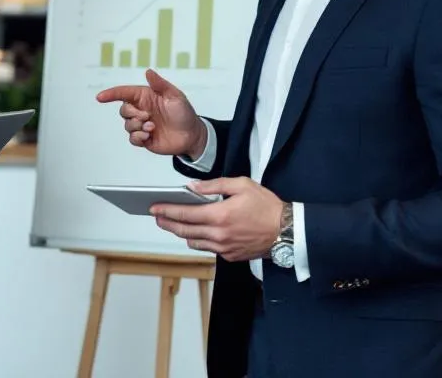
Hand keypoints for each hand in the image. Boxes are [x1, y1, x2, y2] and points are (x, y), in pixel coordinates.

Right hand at [96, 68, 205, 157]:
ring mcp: (142, 125)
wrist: (192, 135)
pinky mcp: (144, 139)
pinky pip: (132, 139)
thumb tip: (148, 72)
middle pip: (123, 110)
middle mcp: (141, 110)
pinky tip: (148, 136)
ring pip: (127, 125)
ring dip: (137, 126)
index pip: (124, 93)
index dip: (111, 94)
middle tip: (147, 117)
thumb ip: (160, 85)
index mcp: (145, 97)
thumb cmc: (184, 113)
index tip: (100, 97)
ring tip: (153, 128)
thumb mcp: (175, 96)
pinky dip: (138, 137)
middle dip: (132, 114)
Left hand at [150, 178, 284, 262]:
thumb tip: (192, 188)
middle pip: (184, 230)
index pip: (184, 214)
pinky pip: (208, 249)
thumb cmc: (267, 206)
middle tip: (157, 217)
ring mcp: (223, 248)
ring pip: (194, 242)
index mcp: (219, 215)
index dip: (166, 211)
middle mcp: (218, 235)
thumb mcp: (242, 185)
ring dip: (182, 233)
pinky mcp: (230, 256)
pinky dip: (200, 240)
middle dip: (168, 223)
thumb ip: (214, 186)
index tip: (154, 208)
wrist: (287, 231)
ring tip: (174, 224)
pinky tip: (197, 233)